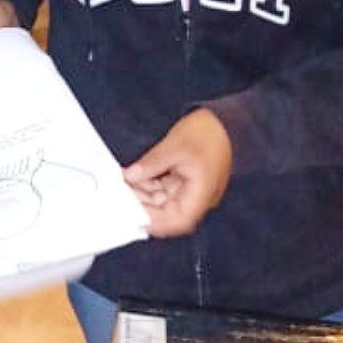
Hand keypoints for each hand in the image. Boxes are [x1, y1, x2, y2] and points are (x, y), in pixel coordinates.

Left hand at [123, 108, 232, 238]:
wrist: (223, 120)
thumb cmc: (207, 133)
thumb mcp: (175, 146)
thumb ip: (152, 164)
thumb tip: (130, 177)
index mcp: (202, 194)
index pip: (178, 220)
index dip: (155, 221)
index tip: (132, 214)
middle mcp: (196, 196)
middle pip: (167, 212)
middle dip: (143, 205)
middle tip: (119, 195)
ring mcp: (189, 188)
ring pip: (162, 200)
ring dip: (142, 194)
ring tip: (121, 184)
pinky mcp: (182, 179)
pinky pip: (162, 188)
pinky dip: (147, 184)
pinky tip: (131, 177)